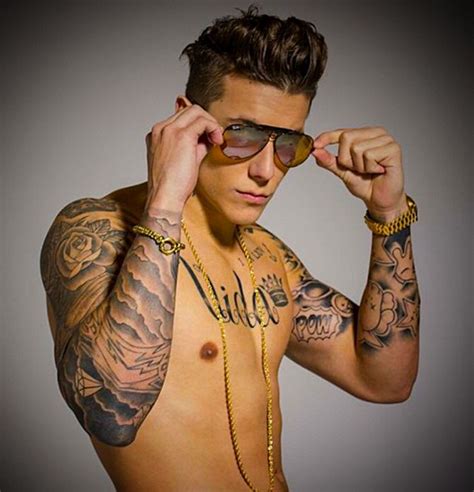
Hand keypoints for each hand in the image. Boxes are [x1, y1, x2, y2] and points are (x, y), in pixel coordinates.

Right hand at [144, 97, 223, 211]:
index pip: (181, 117)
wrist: (164, 198)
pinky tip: (216, 141)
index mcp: (158, 135)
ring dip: (210, 123)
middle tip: (215, 138)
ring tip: (216, 140)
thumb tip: (208, 137)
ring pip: (196, 111)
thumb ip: (194, 145)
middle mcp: (160, 129)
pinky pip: (202, 121)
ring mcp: (168, 130)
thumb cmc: (172, 186)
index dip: (198, 125)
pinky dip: (213, 127)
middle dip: (206, 121)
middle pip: (189, 110)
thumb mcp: (183, 160)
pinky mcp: (181, 136)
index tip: (208, 138)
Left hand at [311, 126, 406, 219]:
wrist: (380, 199)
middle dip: (347, 159)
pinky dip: (370, 167)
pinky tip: (379, 170)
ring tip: (369, 171)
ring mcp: (386, 139)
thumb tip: (315, 151)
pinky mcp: (393, 148)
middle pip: (346, 138)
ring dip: (359, 166)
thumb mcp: (342, 171)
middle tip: (359, 169)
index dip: (327, 137)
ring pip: (357, 148)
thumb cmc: (365, 184)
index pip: (341, 132)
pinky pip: (369, 155)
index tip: (316, 145)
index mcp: (364, 135)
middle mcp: (375, 133)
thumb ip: (329, 161)